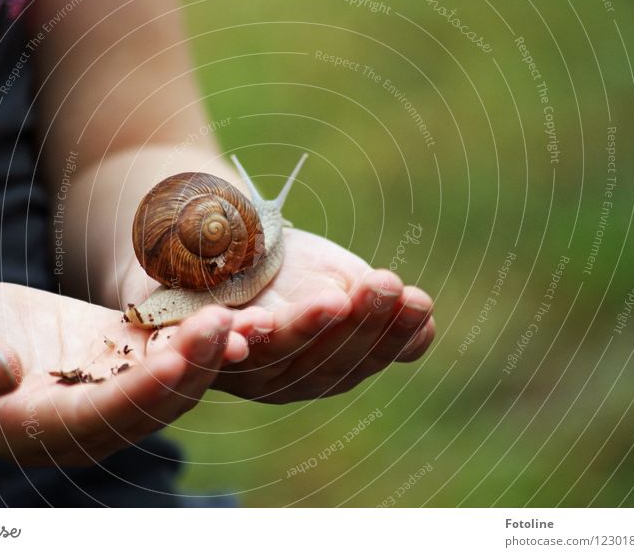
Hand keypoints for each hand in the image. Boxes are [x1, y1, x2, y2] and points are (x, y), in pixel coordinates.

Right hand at [0, 283, 235, 465]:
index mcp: (46, 430)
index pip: (102, 417)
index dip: (140, 393)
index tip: (175, 362)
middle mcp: (91, 418)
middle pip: (153, 401)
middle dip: (194, 368)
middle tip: (231, 327)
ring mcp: (111, 384)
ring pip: (172, 377)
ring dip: (211, 352)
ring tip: (249, 319)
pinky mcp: (120, 352)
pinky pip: (166, 345)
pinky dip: (198, 331)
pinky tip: (234, 307)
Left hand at [212, 229, 434, 402]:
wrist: (232, 253)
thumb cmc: (297, 277)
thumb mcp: (346, 286)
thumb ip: (380, 313)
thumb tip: (426, 324)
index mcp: (332, 369)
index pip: (368, 357)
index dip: (395, 334)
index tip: (418, 300)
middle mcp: (291, 380)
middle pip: (329, 359)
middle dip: (360, 323)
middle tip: (386, 285)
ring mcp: (247, 370)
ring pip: (281, 351)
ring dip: (308, 327)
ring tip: (337, 300)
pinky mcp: (207, 351)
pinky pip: (221, 349)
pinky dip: (236, 339)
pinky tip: (251, 324)